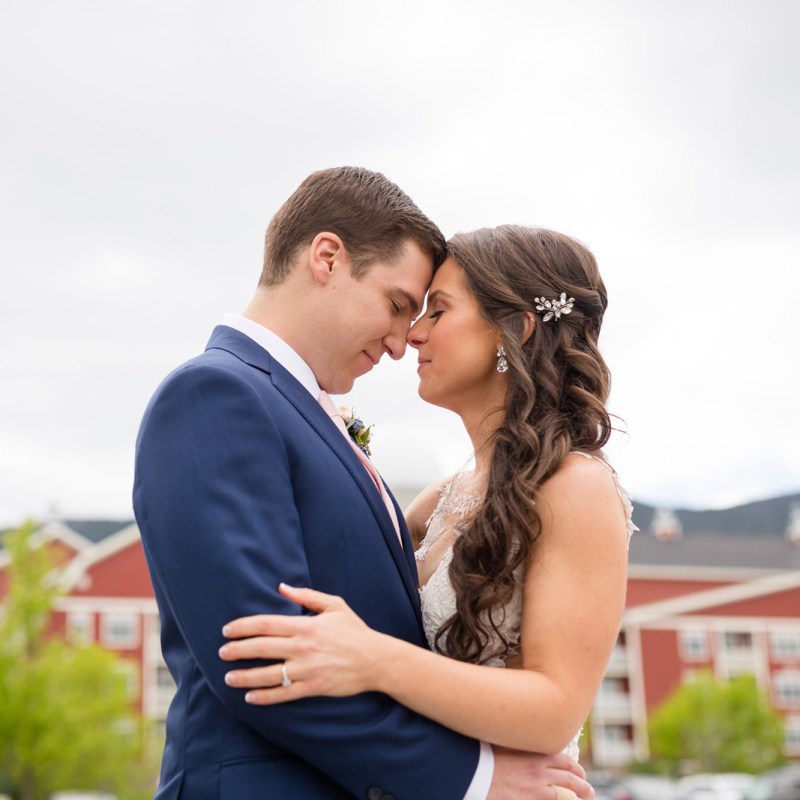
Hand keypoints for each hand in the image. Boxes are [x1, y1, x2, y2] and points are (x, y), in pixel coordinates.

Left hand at [219, 583, 381, 702]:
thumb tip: (282, 587)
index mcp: (305, 625)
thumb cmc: (354, 631)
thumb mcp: (335, 605)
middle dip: (237, 650)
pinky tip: (250, 698)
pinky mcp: (313, 687)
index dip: (243, 627)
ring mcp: (307, 669)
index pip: (266, 624)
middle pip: (261, 648)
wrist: (376, 660)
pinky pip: (283, 694)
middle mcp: (303, 647)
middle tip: (221, 652)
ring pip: (268, 674)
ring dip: (245, 677)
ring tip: (229, 678)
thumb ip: (307, 596)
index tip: (227, 630)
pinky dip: (265, 697)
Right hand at [489, 749, 592, 799]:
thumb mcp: (506, 744)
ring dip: (573, 798)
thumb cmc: (486, 756)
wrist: (474, 774)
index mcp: (535, 754)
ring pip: (561, 795)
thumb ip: (521, 746)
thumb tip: (529, 740)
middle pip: (570, 779)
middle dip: (582, 786)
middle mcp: (539, 771)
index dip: (575, 768)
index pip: (564, 760)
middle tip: (588, 791)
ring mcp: (535, 789)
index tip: (580, 772)